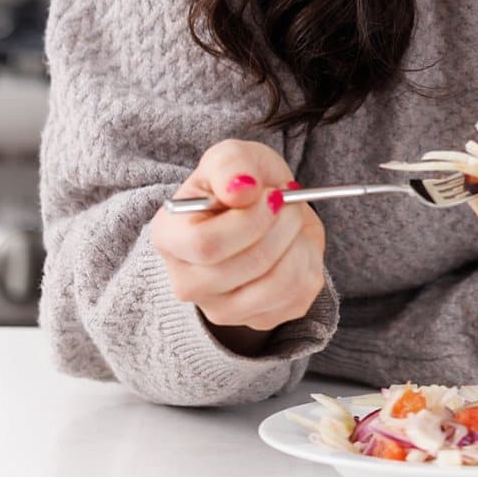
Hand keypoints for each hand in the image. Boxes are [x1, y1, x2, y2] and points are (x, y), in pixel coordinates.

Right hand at [150, 140, 325, 347]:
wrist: (265, 212)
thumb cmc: (240, 183)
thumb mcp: (232, 156)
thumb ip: (231, 165)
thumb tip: (242, 189)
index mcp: (169, 238)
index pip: (207, 245)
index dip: (249, 220)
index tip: (271, 196)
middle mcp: (187, 283)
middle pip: (247, 265)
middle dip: (281, 226)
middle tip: (288, 202)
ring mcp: (222, 309)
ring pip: (278, 283)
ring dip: (297, 242)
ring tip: (289, 222)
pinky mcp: (259, 320)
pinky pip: (298, 295)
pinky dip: (307, 261)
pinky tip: (292, 246)